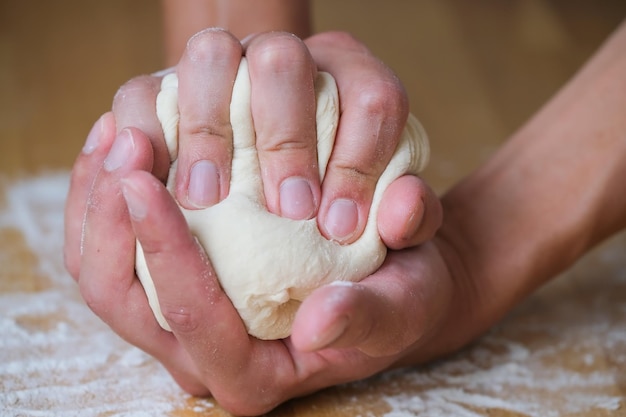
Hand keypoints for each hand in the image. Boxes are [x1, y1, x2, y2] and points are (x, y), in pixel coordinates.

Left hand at [68, 124, 460, 413]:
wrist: (391, 285)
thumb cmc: (401, 297)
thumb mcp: (404, 306)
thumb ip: (370, 316)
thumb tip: (318, 320)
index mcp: (253, 373)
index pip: (191, 316)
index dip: (163, 248)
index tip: (145, 181)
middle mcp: (205, 355)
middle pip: (122, 296)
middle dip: (110, 220)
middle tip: (124, 144)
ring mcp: (182, 323)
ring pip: (104, 270)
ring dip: (98, 200)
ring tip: (116, 134)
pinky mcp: (177, 287)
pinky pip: (115, 246)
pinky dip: (107, 194)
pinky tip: (122, 142)